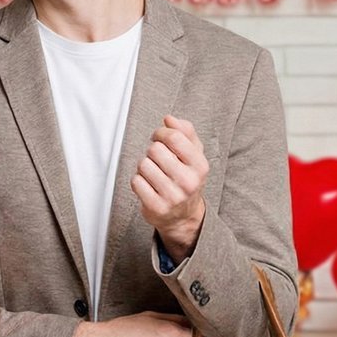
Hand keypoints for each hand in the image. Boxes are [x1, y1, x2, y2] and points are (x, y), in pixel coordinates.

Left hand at [131, 115, 208, 261]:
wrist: (183, 217)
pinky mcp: (155, 207)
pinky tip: (147, 185)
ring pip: (143, 165)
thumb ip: (185, 133)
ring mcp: (171, 196)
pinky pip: (136, 182)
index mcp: (200, 166)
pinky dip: (138, 180)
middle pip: (155, 150)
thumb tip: (168, 119)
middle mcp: (187, 182)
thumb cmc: (186, 180)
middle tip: (156, 159)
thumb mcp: (194, 155)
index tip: (158, 137)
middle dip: (152, 151)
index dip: (161, 133)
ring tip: (152, 173)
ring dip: (144, 166)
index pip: (174, 138)